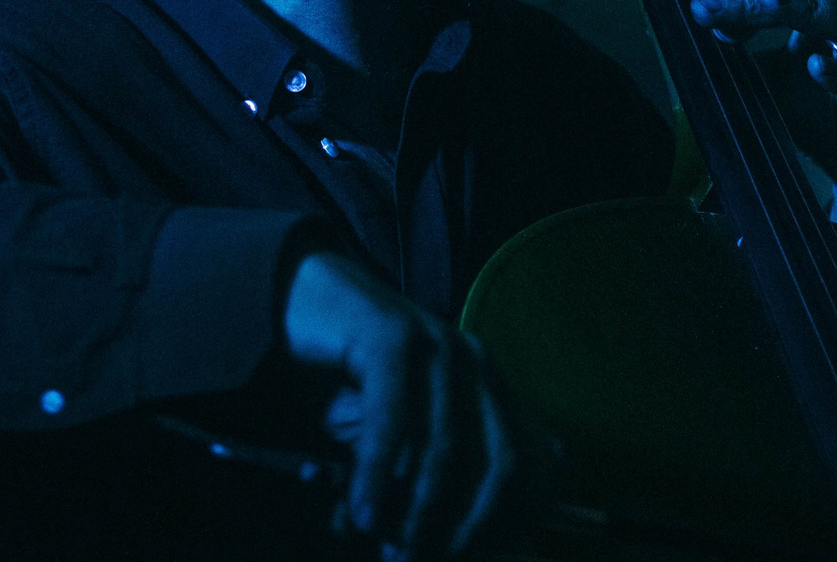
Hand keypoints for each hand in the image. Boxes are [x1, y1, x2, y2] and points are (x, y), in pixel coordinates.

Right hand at [283, 250, 536, 556]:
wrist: (301, 301)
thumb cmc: (352, 382)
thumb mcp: (403, 437)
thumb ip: (429, 479)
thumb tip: (447, 546)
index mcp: (492, 386)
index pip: (535, 463)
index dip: (509, 520)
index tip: (462, 553)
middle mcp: (477, 363)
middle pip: (502, 463)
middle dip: (467, 527)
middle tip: (419, 558)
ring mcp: (438, 344)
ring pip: (447, 449)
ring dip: (417, 512)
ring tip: (388, 548)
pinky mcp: (391, 337)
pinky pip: (393, 421)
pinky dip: (377, 476)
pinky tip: (361, 515)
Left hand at [688, 0, 836, 265]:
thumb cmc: (821, 117)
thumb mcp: (770, 82)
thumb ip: (742, 57)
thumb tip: (696, 37)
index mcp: (825, 3)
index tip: (701, 15)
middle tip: (707, 11)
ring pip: (836, 15)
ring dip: (795, 9)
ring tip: (762, 7)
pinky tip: (817, 68)